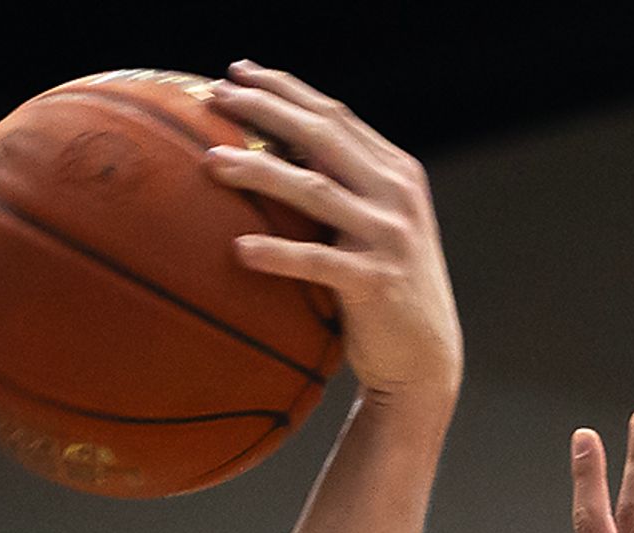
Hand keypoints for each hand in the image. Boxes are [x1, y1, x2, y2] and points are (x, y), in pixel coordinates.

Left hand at [208, 64, 460, 407]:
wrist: (424, 359)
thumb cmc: (380, 291)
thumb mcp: (370, 227)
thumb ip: (340, 188)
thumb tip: (273, 150)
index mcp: (395, 172)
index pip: (335, 116)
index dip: (285, 89)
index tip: (238, 71)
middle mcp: (397, 194)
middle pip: (324, 136)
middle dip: (267, 109)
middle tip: (217, 96)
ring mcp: (390, 237)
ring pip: (315, 190)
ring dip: (260, 171)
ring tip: (210, 161)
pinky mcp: (377, 282)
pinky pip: (318, 262)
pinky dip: (278, 254)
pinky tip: (238, 249)